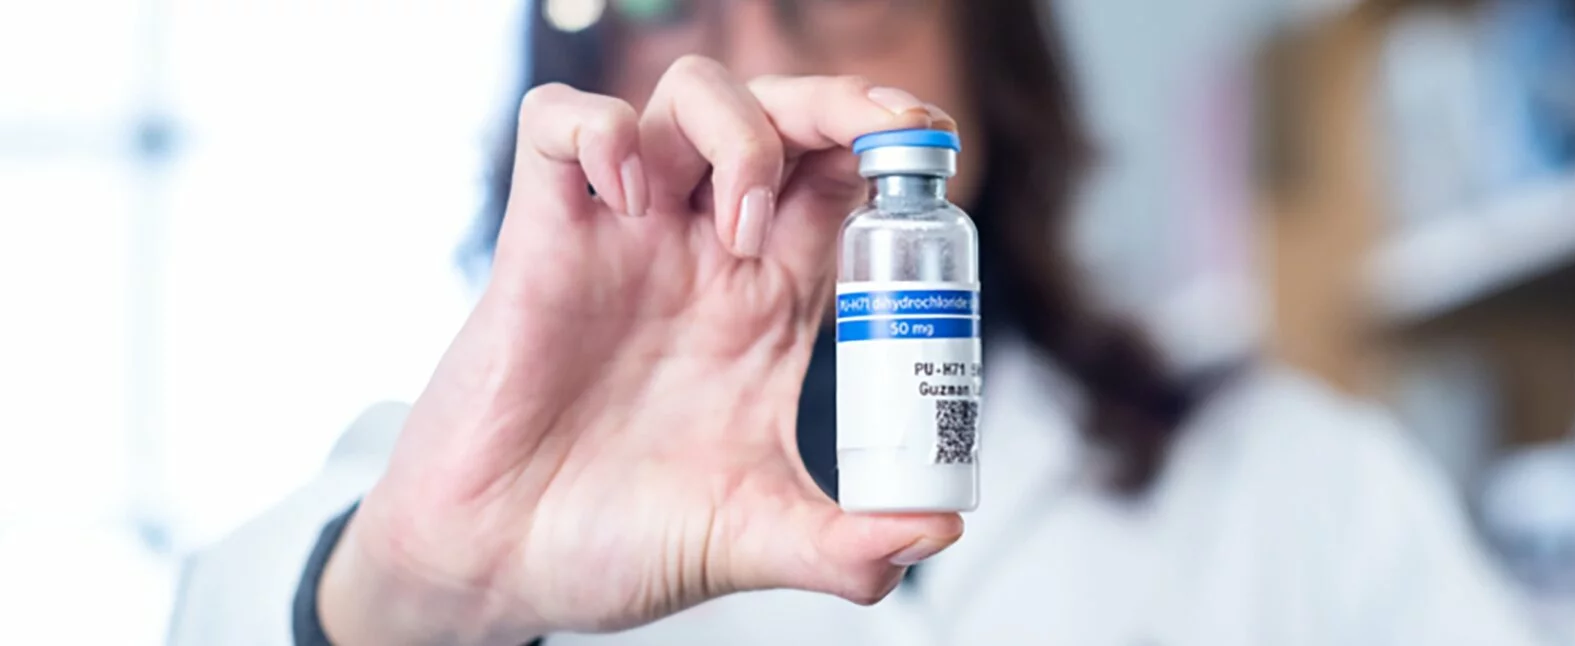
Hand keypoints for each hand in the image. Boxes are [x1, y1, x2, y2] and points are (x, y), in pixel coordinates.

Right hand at [317, 56, 963, 645]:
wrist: (502, 571)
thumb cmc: (616, 544)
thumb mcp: (752, 539)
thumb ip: (845, 544)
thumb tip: (940, 531)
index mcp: (766, 304)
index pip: (839, 181)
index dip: (885, 145)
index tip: (929, 149)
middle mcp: (703, 255)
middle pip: (779, 116)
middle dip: (833, 101)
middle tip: (875, 134)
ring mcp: (624, 239)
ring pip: (685, 97)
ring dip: (734, 131)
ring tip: (735, 227)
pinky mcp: (541, 239)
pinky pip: (557, 123)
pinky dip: (596, 127)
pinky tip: (625, 190)